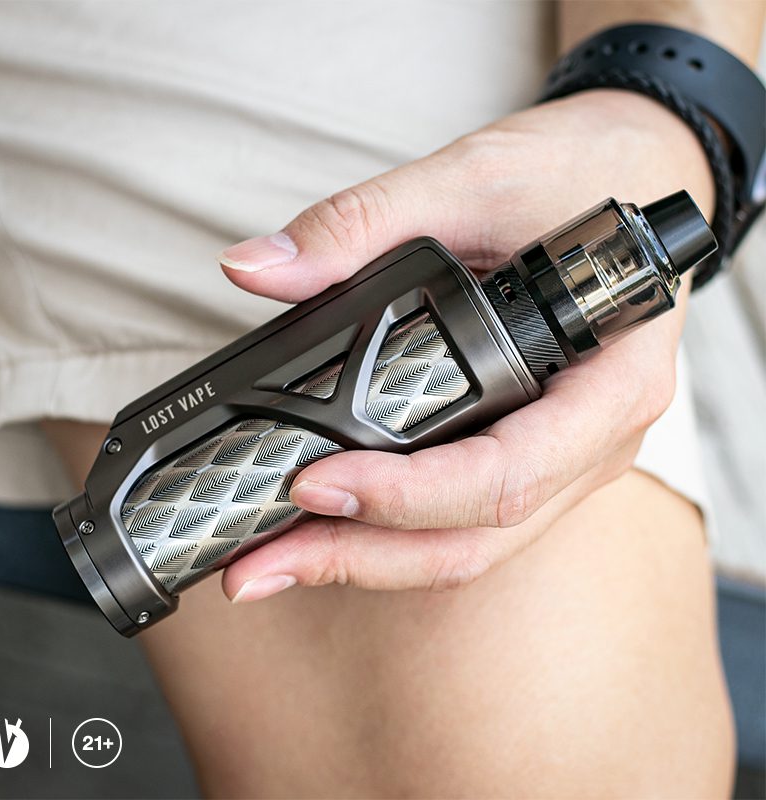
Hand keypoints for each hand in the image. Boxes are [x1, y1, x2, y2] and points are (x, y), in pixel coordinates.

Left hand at [217, 90, 713, 602]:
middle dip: (363, 557)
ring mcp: (567, 455)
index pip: (508, 473)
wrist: (630, 177)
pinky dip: (395, 533)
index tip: (313, 483)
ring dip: (370, 561)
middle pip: (479, 535)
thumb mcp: (473, 179)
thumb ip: (363, 223)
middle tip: (260, 565)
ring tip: (275, 562)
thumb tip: (254, 268)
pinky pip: (468, 519)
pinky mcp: (535, 451)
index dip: (407, 495)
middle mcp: (594, 438)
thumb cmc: (578, 176)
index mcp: (609, 380)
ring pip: (471, 545)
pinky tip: (331, 527)